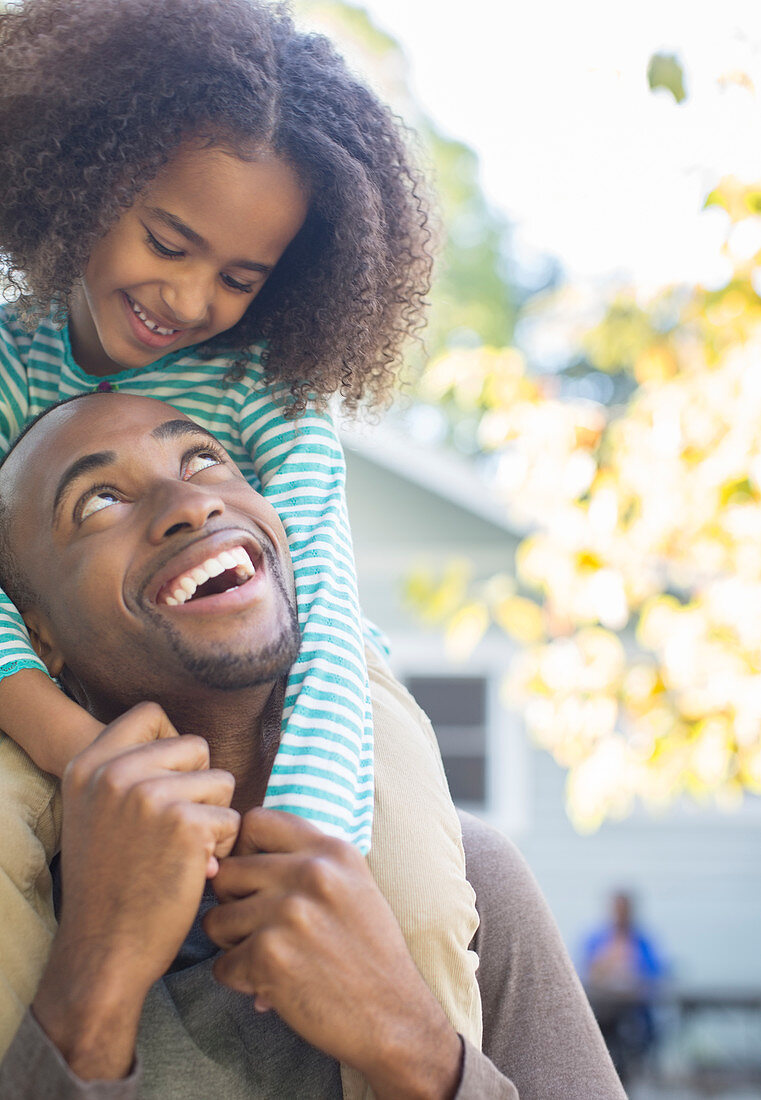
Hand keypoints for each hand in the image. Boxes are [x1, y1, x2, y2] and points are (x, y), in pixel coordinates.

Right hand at [33, 702, 239, 1079]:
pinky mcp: (184, 824)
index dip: (172, 743)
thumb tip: (190, 744)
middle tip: (178, 830)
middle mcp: (115, 772)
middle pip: (196, 747)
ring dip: (215, 818)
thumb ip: (127, 773)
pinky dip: (223, 849)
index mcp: (88, 765)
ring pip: (221, 782)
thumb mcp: (95, 814)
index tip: (171, 781)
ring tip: (184, 852)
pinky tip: (195, 871)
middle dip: (200, 787)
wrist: (104, 951)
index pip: (149, 714)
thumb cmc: (111, 885)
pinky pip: (232, 819)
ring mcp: (149, 795)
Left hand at [204, 809, 461, 1099]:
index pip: (255, 821)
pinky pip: (222, 965)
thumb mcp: (353, 885)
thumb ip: (307, 860)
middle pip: (228, 871)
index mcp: (332, 850)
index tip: (252, 878)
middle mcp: (311, 873)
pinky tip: (270, 985)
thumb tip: (235, 855)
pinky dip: (239, 981)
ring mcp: (289, 913)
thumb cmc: (368, 953)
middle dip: (232, 903)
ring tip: (266, 958)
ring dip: (233, 945)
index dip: (242, 850)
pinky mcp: (271, 956)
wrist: (394, 1017)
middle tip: (255, 929)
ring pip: (217, 919)